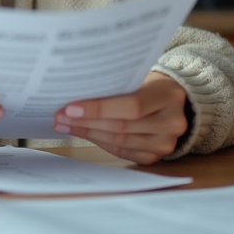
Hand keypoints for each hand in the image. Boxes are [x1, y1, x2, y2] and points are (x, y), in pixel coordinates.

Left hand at [52, 72, 189, 164]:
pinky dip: (100, 143)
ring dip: (88, 134)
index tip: (70, 108)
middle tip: (60, 117)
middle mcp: (172, 122)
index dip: (99, 109)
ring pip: (119, 142)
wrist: (173, 99)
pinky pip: (122, 152)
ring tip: (65, 125)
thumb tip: (75, 96)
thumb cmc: (148, 84)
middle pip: (122, 126)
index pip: (132, 105)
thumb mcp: (139, 77)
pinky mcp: (155, 156)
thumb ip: (116, 86)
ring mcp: (166, 143)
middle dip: (86, 122)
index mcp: (169, 95)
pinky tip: (84, 133)